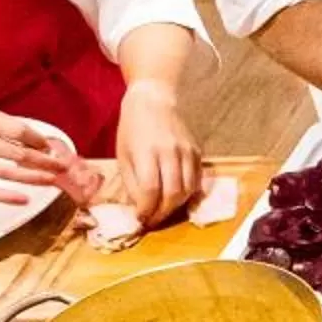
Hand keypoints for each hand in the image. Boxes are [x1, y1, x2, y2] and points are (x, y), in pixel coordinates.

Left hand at [113, 79, 201, 221]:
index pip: (150, 190)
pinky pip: (197, 180)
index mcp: (147, 152)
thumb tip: (141, 207)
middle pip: (172, 193)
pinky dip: (187, 194)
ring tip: (164, 210)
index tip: (141, 219)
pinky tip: (176, 197)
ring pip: (188, 190)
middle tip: (153, 220)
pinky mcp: (198, 151)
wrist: (154, 100)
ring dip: (176, 206)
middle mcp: (170, 152)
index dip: (146, 209)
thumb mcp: (124, 154)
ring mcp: (187, 151)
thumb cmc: (133, 129)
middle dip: (162, 213)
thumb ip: (132, 182)